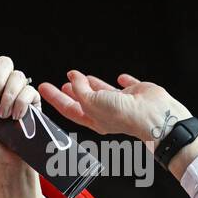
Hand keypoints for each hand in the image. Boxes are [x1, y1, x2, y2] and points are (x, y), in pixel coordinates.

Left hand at [37, 71, 191, 147]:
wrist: (153, 114)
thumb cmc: (123, 115)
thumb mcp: (92, 102)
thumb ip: (80, 90)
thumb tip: (73, 78)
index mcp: (93, 120)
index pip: (68, 108)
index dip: (55, 98)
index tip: (44, 88)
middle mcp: (107, 113)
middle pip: (84, 101)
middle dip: (71, 93)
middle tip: (60, 85)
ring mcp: (123, 104)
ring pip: (103, 92)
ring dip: (92, 85)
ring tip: (80, 77)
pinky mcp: (137, 94)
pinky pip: (128, 86)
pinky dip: (124, 81)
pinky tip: (120, 77)